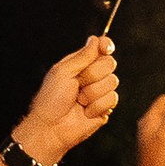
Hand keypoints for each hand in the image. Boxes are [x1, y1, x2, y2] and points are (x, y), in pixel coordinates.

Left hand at [16, 36, 117, 165]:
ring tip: (79, 101)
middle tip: (78, 84)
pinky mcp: (105, 107)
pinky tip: (85, 112)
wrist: (52, 127)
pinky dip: (96, 106)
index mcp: (81, 64)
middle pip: (110, 64)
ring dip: (93, 93)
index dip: (106, 46)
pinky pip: (112, 99)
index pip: (101, 48)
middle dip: (93, 74)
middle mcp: (93, 76)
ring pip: (112, 82)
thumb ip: (83, 56)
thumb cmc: (51, 99)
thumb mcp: (64, 72)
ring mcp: (100, 92)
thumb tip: (96, 39)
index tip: (105, 47)